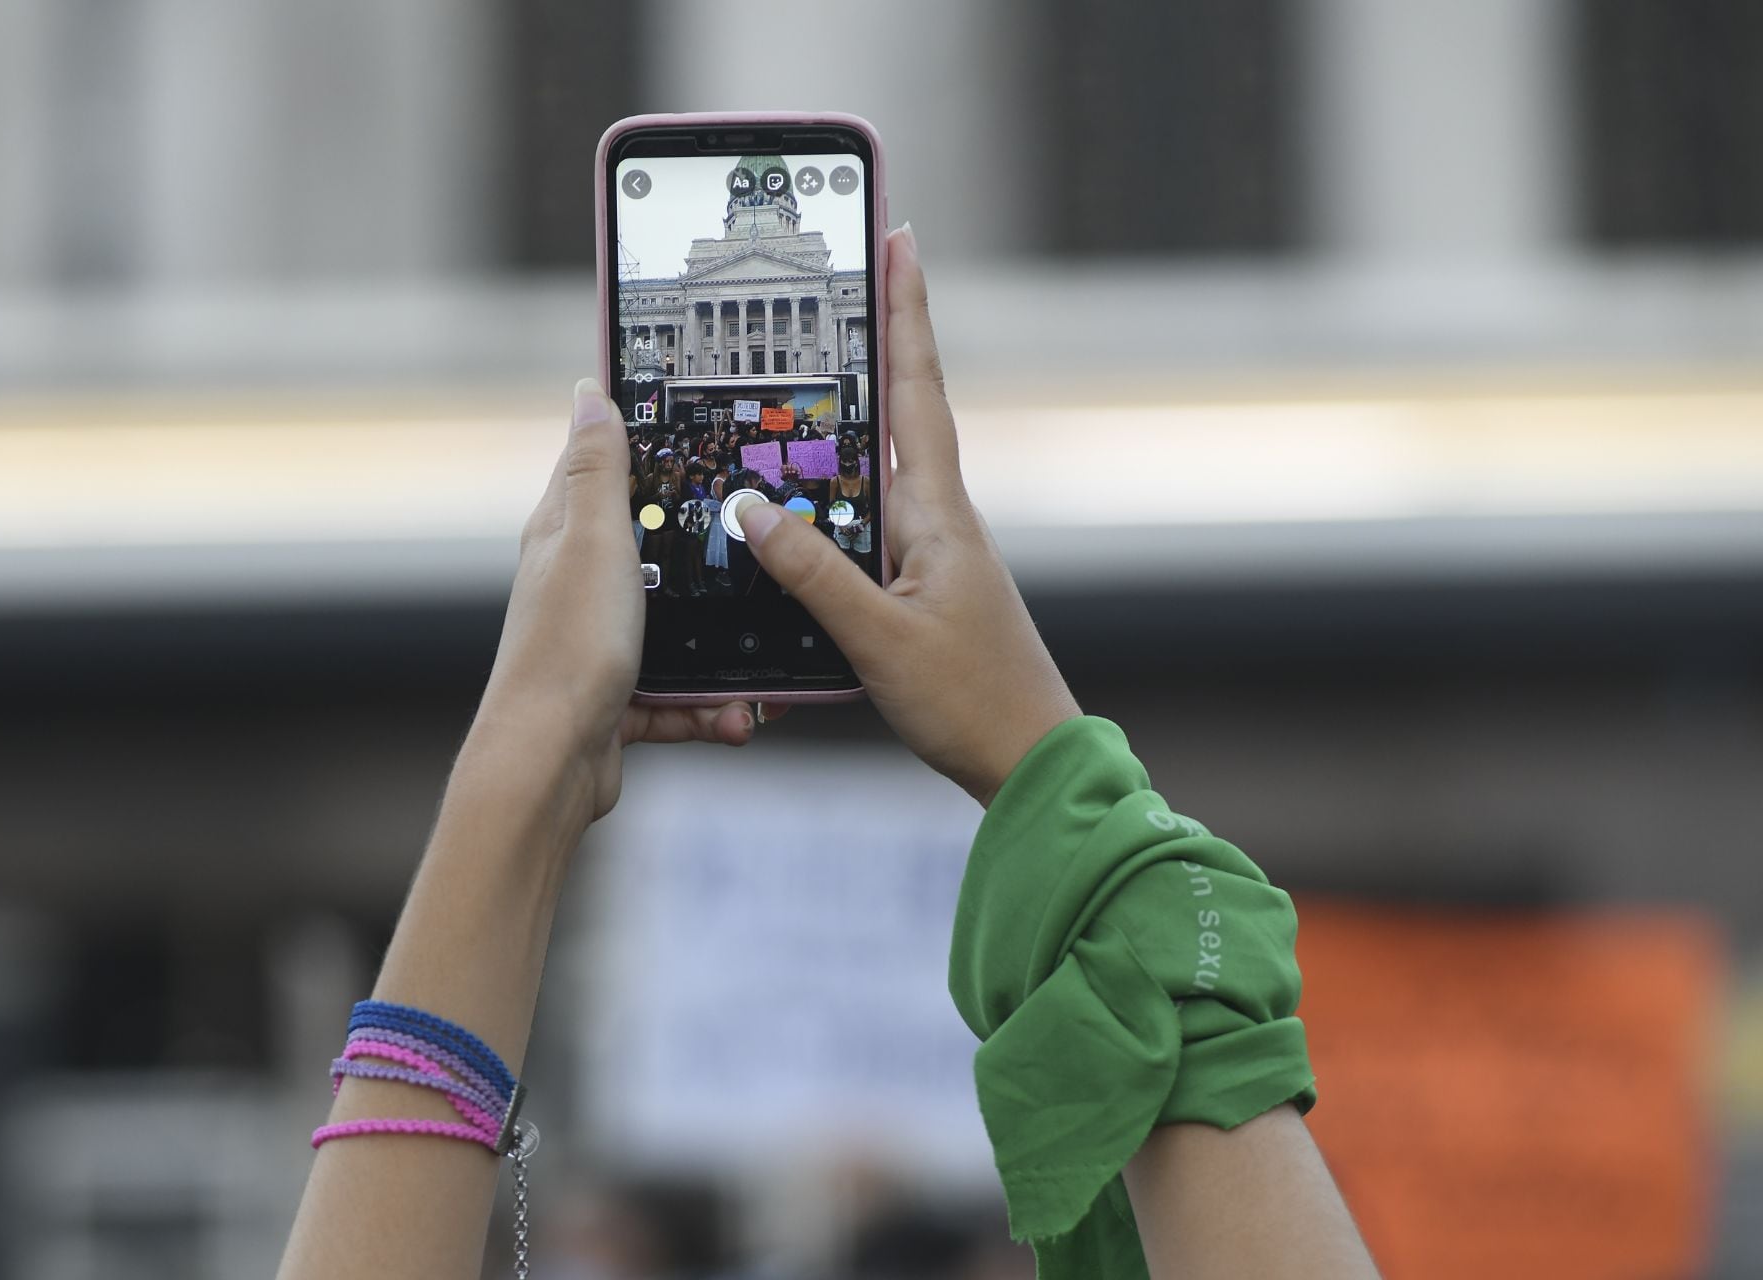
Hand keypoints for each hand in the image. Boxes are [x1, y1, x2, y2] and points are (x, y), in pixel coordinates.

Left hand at [469, 380, 760, 823]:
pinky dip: (709, 707)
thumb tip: (589, 392)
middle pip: (657, 549)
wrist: (551, 764)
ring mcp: (602, 641)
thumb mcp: (593, 540)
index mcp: (565, 534)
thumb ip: (596, 470)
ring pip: (680, 629)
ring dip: (722, 651)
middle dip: (708, 557)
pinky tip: (731, 717)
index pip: (605, 467)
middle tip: (757, 548)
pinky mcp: (620, 696)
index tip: (701, 427)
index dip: (648, 441)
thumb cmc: (565, 651)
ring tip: (757, 668)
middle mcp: (580, 584)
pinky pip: (681, 694)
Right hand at [736, 227, 1078, 806]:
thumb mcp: (880, 639)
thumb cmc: (972, 701)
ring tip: (815, 365)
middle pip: (903, 409)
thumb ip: (814, 576)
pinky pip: (876, 515)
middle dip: (879, 340)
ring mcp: (936, 549)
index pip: (918, 390)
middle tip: (851, 276)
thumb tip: (751, 512)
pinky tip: (814, 497)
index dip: (907, 313)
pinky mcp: (925, 582)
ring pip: (886, 463)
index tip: (899, 240)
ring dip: (856, 414)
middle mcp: (942, 518)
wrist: (1030, 761)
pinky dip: (845, 488)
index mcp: (940, 514)